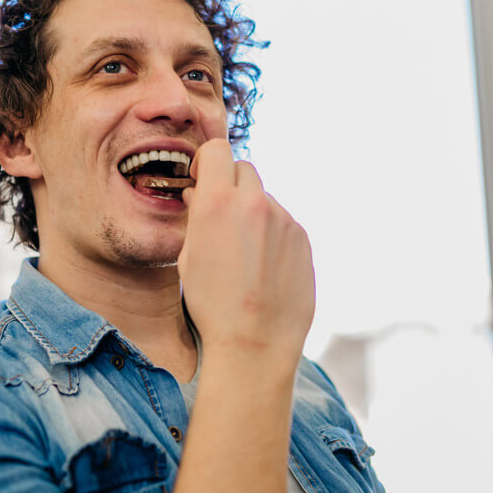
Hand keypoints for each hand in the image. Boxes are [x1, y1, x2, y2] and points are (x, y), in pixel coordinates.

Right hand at [178, 139, 314, 375]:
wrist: (254, 342)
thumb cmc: (212, 306)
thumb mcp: (189, 258)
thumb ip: (197, 217)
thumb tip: (199, 194)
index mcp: (218, 203)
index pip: (217, 150)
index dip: (208, 162)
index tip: (204, 179)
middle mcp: (255, 204)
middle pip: (244, 169)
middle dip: (232, 184)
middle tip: (224, 215)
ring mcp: (284, 220)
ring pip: (265, 199)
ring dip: (253, 213)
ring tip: (245, 254)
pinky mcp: (303, 238)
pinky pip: (283, 224)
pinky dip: (273, 235)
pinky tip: (264, 267)